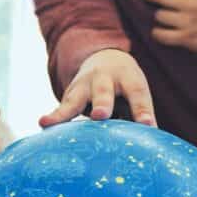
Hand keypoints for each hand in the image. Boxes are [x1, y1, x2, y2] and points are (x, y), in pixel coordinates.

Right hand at [39, 48, 155, 127]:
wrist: (103, 57)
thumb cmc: (126, 86)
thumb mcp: (137, 92)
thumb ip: (142, 113)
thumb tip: (153, 139)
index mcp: (128, 78)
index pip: (137, 93)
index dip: (142, 110)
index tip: (146, 125)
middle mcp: (104, 78)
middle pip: (103, 92)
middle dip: (101, 104)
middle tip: (100, 115)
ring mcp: (84, 85)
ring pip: (76, 99)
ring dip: (66, 112)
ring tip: (51, 122)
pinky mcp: (70, 95)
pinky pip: (62, 107)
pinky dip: (54, 116)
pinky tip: (43, 123)